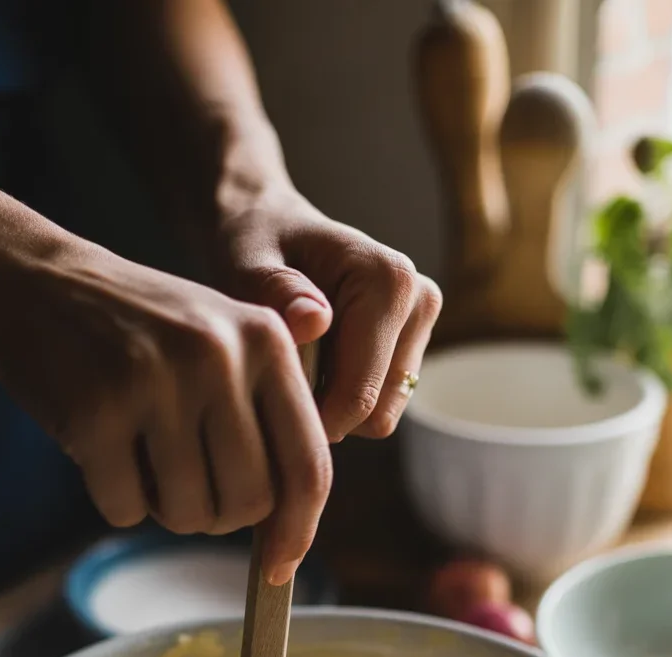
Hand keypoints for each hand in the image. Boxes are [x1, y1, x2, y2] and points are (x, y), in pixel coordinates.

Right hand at [0, 240, 331, 583]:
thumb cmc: (141, 331)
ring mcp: (155, 383)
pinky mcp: (95, 412)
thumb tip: (289, 529)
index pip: (308, 465)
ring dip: (166, 510)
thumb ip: (266, 417)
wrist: (37, 281)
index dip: (298, 531)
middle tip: (187, 486)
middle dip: (219, 517)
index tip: (279, 568)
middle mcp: (218, 357)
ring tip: (143, 460)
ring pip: (190, 514)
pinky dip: (117, 501)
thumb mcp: (223, 342)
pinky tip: (103, 452)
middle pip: (250, 502)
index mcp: (266, 340)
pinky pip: (126, 510)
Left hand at [214, 186, 441, 441]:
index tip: (271, 406)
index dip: (312, 420)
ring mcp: (421, 324)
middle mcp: (419, 302)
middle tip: (281, 377)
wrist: (271, 222)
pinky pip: (379, 403)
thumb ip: (277, 291)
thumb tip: (314, 321)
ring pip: (380, 414)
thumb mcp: (249, 265)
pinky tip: (316, 364)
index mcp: (390, 283)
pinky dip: (343, 396)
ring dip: (334, 406)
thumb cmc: (256, 244)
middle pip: (377, 414)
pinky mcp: (414, 342)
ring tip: (298, 364)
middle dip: (326, 412)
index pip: (360, 397)